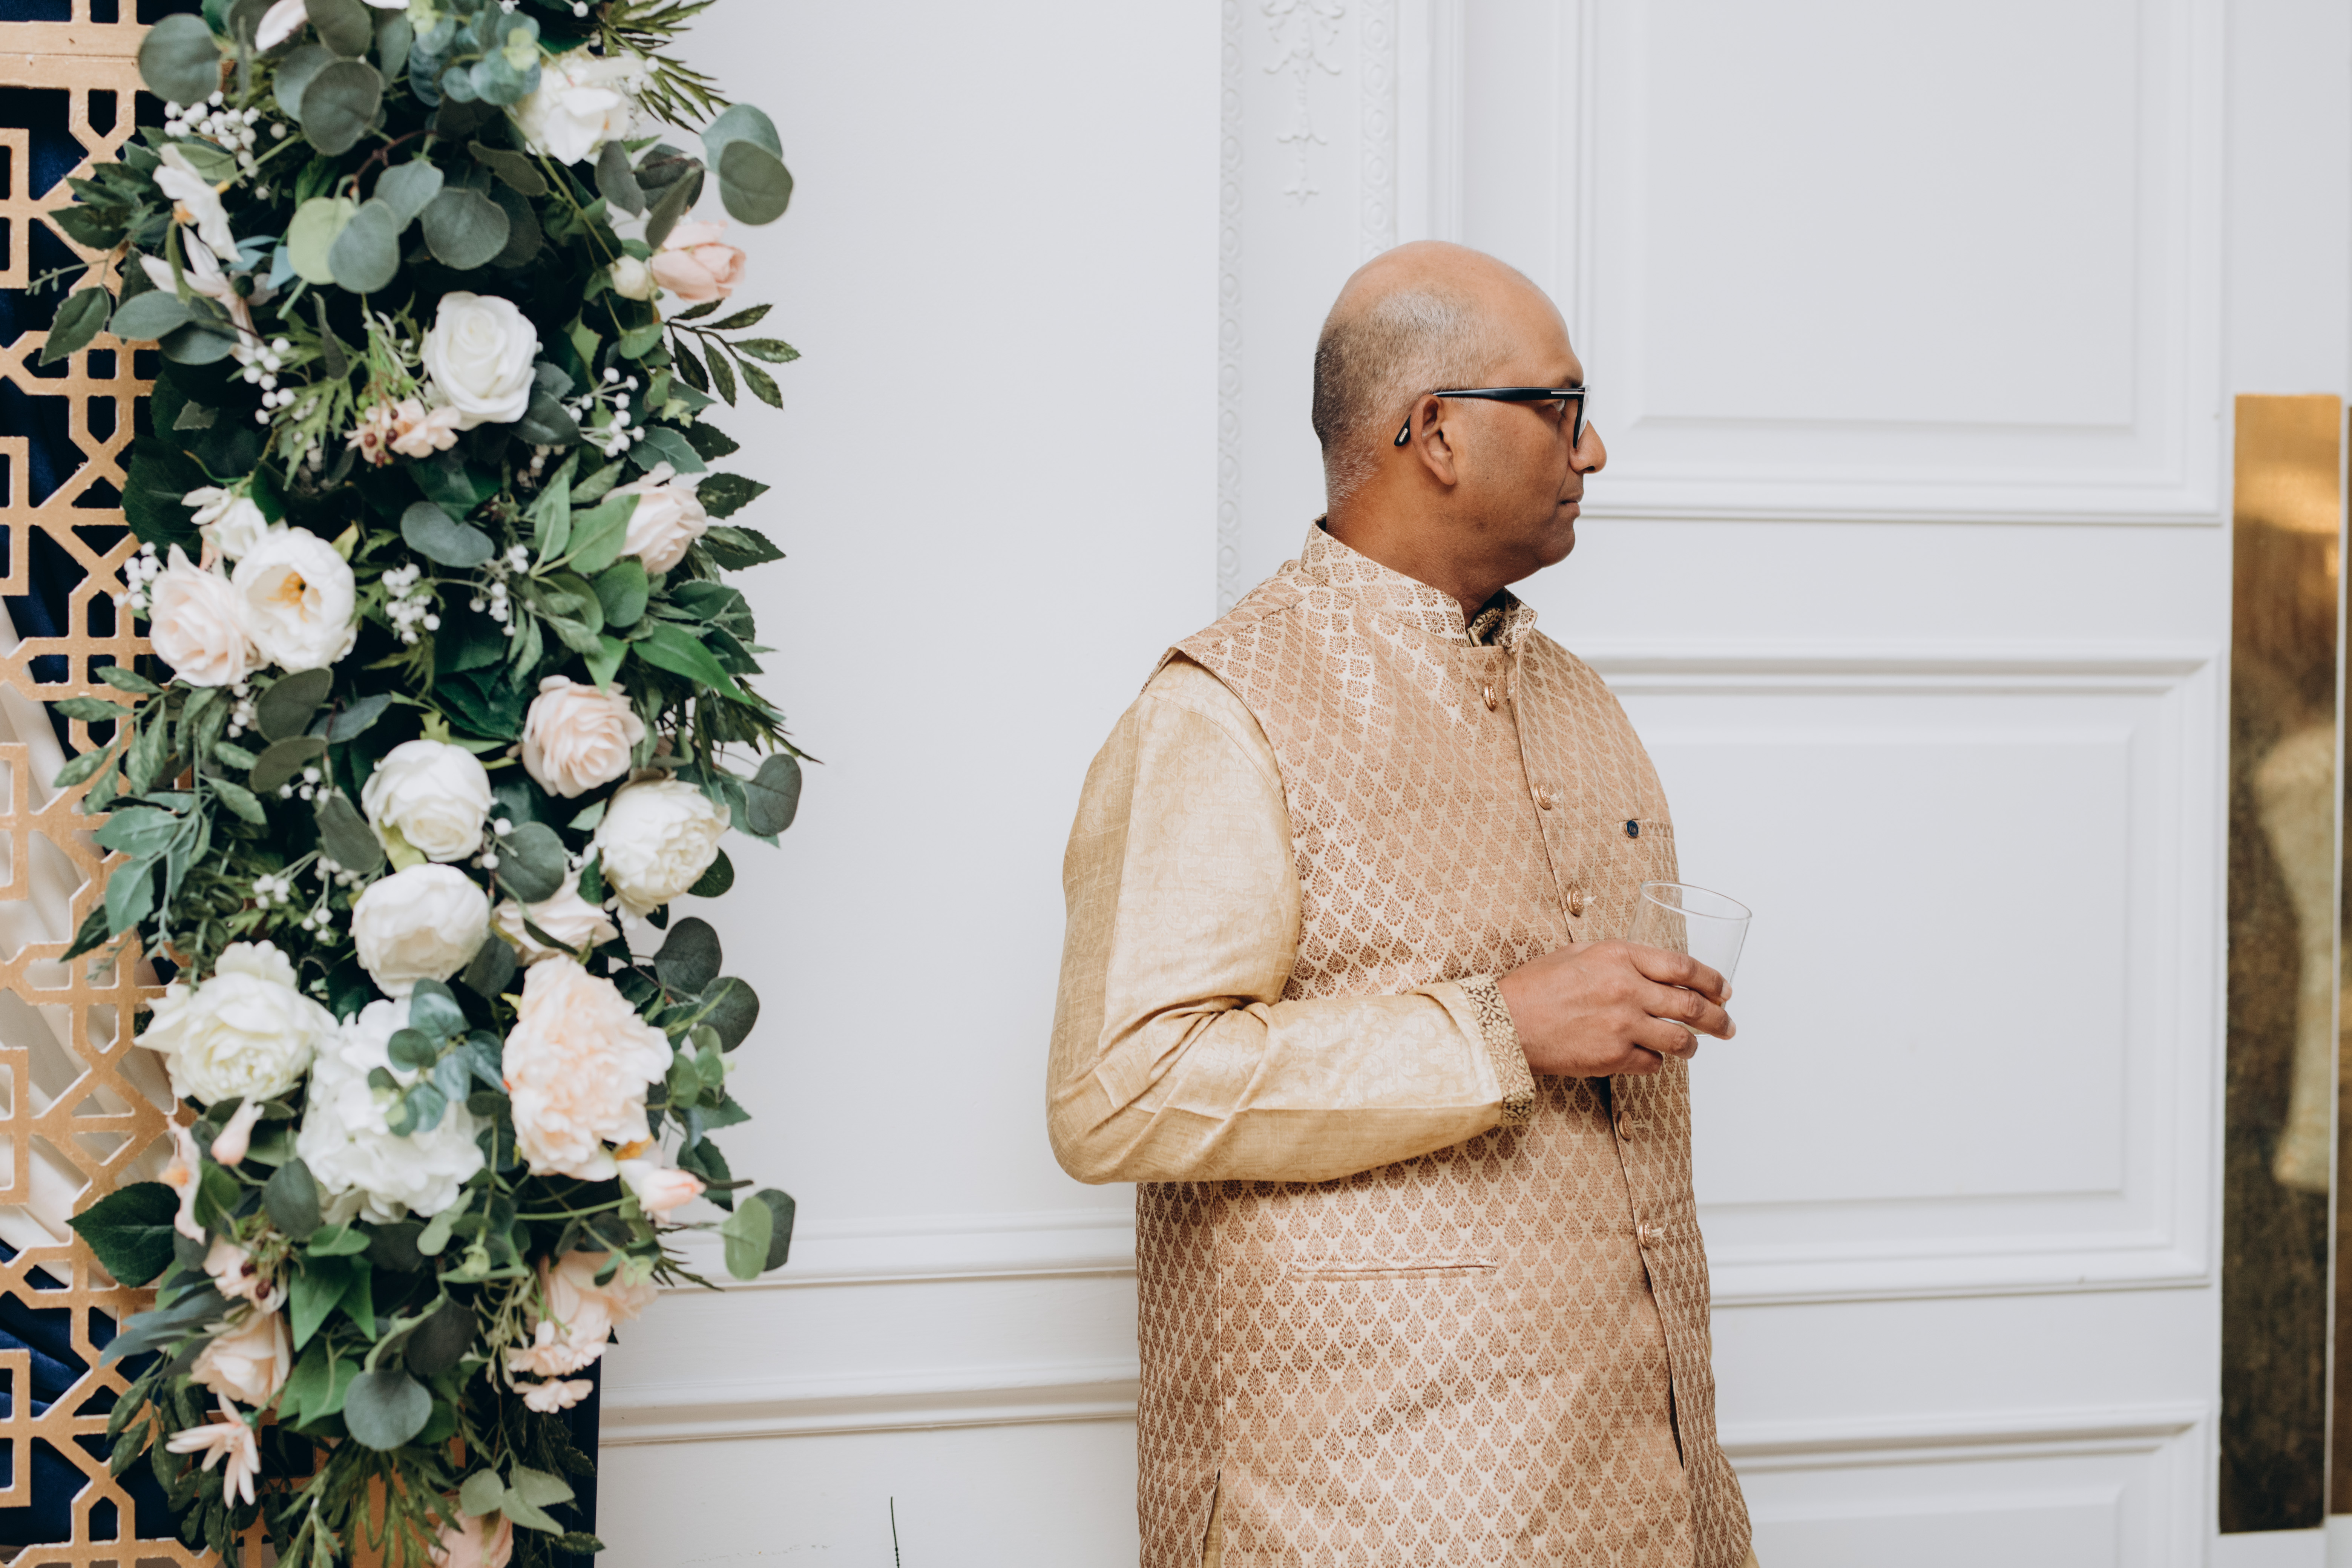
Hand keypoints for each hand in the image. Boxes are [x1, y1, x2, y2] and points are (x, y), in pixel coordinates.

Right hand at [1495, 940, 1734, 1077]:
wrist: (1506, 1022)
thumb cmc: (1535, 987)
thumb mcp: (1578, 954)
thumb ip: (1618, 959)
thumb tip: (1649, 969)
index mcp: (1620, 957)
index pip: (1683, 967)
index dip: (1711, 979)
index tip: (1724, 989)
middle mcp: (1628, 989)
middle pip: (1691, 1005)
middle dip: (1718, 1017)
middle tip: (1728, 1024)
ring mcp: (1623, 1025)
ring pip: (1680, 1040)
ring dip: (1693, 1045)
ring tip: (1695, 1047)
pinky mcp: (1614, 1057)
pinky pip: (1653, 1064)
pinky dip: (1657, 1062)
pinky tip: (1650, 1058)